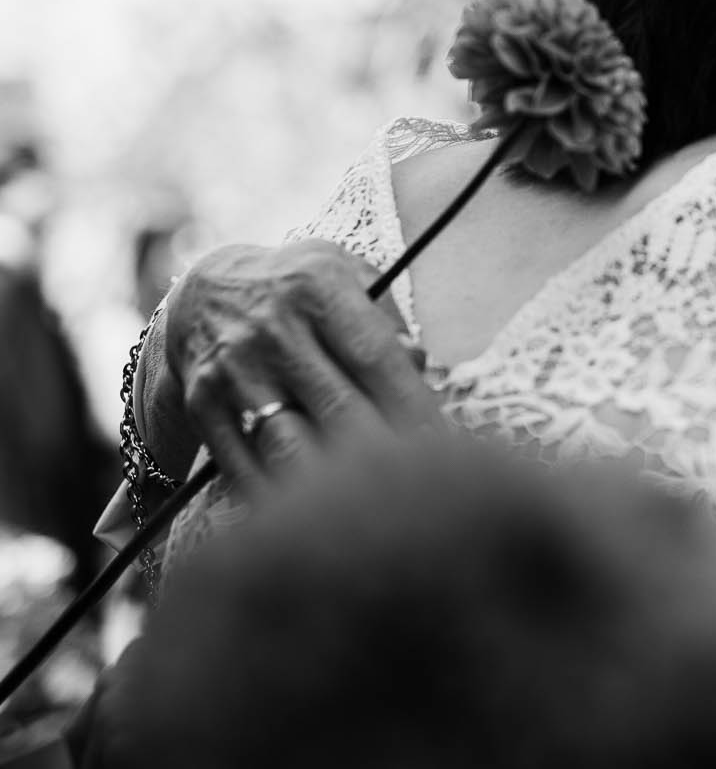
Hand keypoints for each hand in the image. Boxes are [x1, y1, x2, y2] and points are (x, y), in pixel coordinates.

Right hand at [163, 240, 443, 489]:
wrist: (203, 291)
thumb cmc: (299, 288)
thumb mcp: (345, 274)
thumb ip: (387, 320)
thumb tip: (419, 365)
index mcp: (319, 289)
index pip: (375, 356)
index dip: (412, 404)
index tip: (441, 441)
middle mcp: (274, 328)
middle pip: (339, 406)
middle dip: (384, 451)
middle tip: (418, 481)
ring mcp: (233, 368)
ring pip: (289, 442)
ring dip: (332, 480)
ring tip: (371, 505)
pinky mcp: (202, 404)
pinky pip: (242, 463)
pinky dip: (277, 493)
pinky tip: (311, 514)